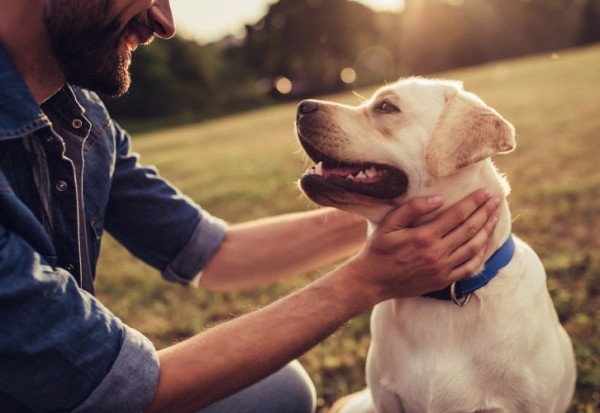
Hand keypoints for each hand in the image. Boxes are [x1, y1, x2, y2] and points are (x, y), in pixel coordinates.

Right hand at [348, 189, 499, 301]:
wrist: (373, 281)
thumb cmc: (379, 249)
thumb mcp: (389, 224)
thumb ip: (412, 209)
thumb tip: (438, 199)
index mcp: (424, 236)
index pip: (457, 215)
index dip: (474, 202)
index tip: (485, 192)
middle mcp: (437, 253)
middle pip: (469, 229)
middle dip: (485, 212)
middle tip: (496, 200)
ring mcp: (442, 268)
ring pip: (473, 247)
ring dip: (487, 231)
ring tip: (494, 218)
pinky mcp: (443, 280)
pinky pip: (469, 267)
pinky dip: (481, 254)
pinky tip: (485, 244)